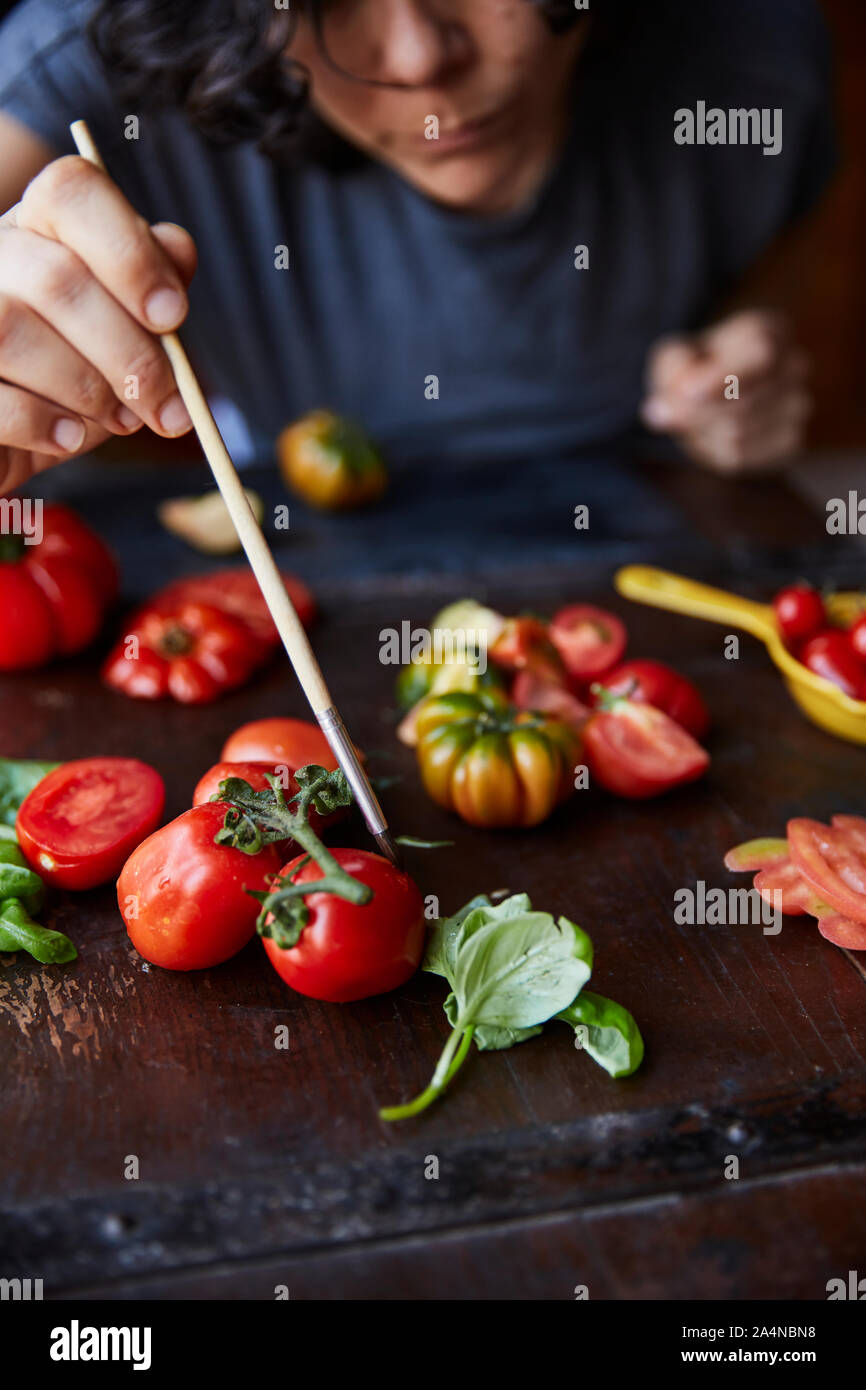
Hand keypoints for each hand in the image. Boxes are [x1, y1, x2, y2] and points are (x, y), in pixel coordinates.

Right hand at [0, 155, 196, 493]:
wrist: (14, 436)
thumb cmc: (72, 377)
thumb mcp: (121, 331)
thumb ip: (149, 289)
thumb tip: (177, 249)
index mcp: (37, 227)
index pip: (72, 193)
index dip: (129, 253)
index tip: (173, 316)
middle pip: (57, 279)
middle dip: (130, 354)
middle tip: (167, 407)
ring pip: (14, 331)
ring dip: (87, 389)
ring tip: (121, 420)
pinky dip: (43, 423)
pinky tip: (68, 437)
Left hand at [640, 310, 811, 473]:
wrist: (719, 390)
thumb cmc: (698, 365)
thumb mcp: (676, 354)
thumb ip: (673, 372)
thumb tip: (662, 409)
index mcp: (770, 331)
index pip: (762, 355)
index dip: (724, 379)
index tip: (689, 392)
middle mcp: (794, 366)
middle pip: (744, 403)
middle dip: (697, 413)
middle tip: (670, 410)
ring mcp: (799, 405)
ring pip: (739, 435)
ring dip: (702, 433)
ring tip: (694, 419)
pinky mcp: (791, 442)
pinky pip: (743, 457)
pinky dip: (714, 451)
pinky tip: (711, 434)